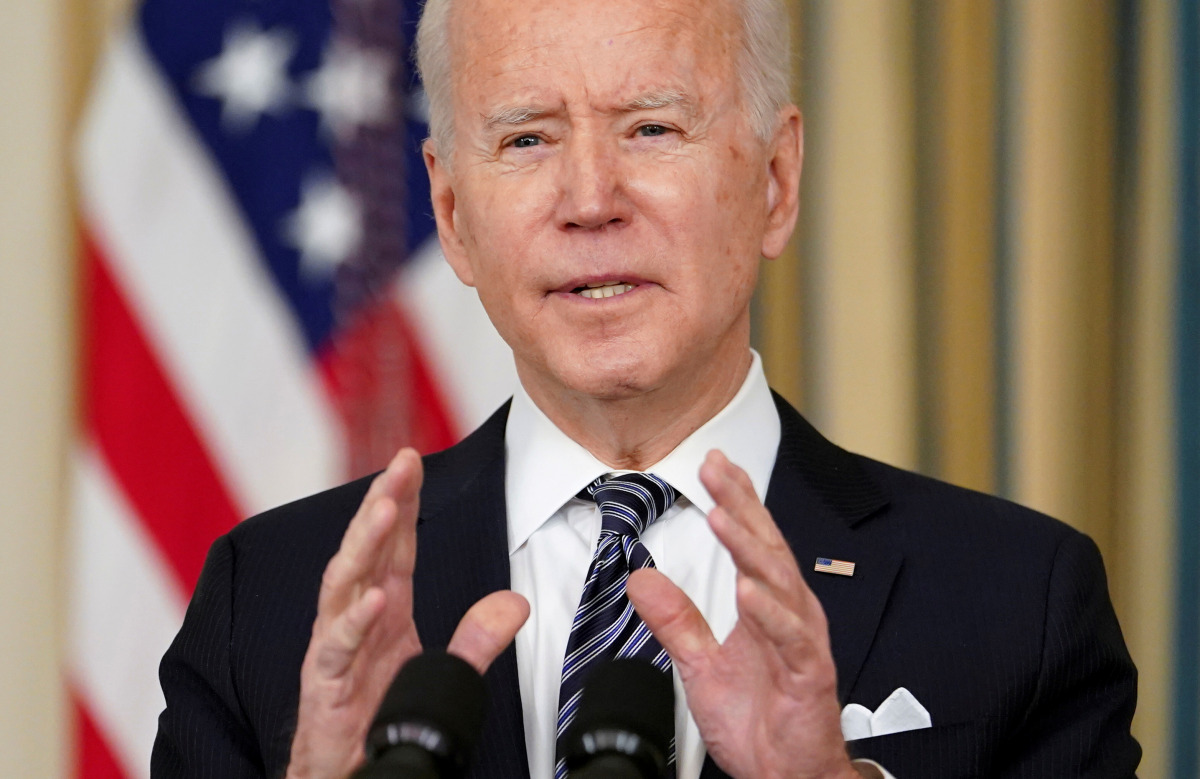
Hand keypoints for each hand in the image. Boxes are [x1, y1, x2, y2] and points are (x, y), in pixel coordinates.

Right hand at [286, 448, 529, 778]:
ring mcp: (336, 647)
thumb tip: (516, 603)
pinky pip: (337, 647)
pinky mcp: (326, 684)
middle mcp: (356, 617)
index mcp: (383, 607)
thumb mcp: (442, 672)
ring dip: (364, 544)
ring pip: (343, 584)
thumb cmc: (381, 717)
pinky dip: (355, 622)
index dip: (402, 500)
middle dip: (383, 502)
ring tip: (385, 508)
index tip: (412, 459)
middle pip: (367, 549)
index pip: (394, 544)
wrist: (344, 772)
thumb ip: (476, 639)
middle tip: (400, 463)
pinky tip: (374, 598)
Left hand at [627, 450, 856, 778]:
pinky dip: (770, 613)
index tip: (712, 462)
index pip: (751, 541)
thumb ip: (676, 620)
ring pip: (778, 583)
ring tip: (721, 516)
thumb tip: (640, 579)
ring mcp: (802, 642)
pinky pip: (791, 638)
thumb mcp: (701, 664)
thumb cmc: (758, 718)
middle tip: (715, 468)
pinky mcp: (809, 674)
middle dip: (740, 504)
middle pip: (765, 547)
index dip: (735, 500)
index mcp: (768, 605)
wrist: (785, 774)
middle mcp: (790, 614)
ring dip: (748, 548)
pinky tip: (748, 589)